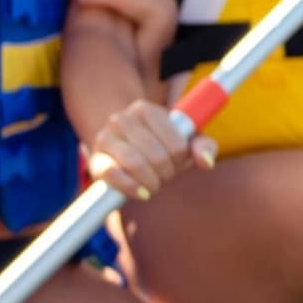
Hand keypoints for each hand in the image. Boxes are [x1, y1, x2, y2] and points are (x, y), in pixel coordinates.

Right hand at [87, 99, 216, 200]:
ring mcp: (105, 138)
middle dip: (167, 173)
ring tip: (154, 185)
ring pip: (136, 164)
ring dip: (152, 182)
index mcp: (145, 109)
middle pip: (158, 156)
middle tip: (165, 175)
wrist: (124, 146)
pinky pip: (112, 174)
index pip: (177, 144)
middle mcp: (122, 119)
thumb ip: (204, 146)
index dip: (181, 160)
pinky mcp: (96, 161)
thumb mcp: (186, 140)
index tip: (177, 161)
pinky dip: (131, 187)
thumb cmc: (162, 144)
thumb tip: (206, 162)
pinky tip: (143, 193)